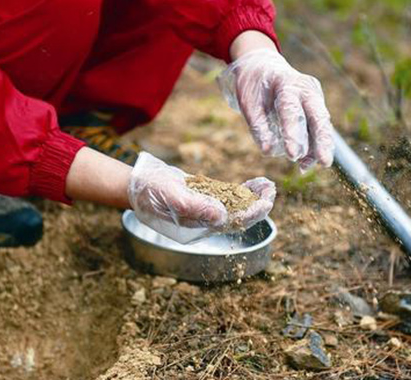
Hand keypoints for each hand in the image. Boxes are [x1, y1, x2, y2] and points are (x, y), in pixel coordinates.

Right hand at [128, 152, 275, 240]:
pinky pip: (230, 197)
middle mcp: (206, 220)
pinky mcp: (206, 197)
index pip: (232, 223)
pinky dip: (244, 191)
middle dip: (258, 205)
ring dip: (254, 197)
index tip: (266, 202)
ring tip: (268, 185)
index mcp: (200, 225)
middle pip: (239, 217)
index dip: (250, 213)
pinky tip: (256, 183)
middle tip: (272, 190)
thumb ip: (195, 207)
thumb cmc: (151, 192)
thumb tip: (222, 215)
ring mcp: (207, 208)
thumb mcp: (172, 197)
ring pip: (237, 206)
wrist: (138, 185)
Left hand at [218, 48, 334, 170]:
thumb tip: (268, 151)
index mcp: (287, 83)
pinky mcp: (316, 108)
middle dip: (322, 141)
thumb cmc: (253, 85)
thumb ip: (258, 126)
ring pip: (322, 125)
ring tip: (305, 167)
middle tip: (324, 163)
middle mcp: (307, 89)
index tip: (293, 156)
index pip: (292, 110)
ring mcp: (314, 98)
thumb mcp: (248, 102)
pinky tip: (305, 163)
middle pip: (319, 117)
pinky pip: (318, 129)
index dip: (294, 134)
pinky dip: (313, 147)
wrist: (262, 66)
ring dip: (318, 148)